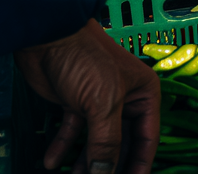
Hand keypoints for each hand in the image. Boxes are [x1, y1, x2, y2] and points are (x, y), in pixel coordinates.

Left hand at [15, 19, 160, 173]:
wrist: (50, 36)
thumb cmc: (86, 59)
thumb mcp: (104, 103)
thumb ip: (107, 141)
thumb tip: (106, 172)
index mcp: (144, 96)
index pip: (147, 138)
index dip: (140, 164)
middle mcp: (125, 101)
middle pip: (121, 143)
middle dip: (109, 165)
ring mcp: (99, 103)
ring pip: (95, 141)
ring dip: (84, 162)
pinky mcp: (75, 104)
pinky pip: (71, 133)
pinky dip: (62, 147)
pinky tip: (51, 162)